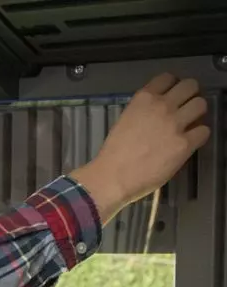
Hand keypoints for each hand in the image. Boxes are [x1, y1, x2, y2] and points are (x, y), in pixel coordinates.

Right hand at [72, 74, 210, 222]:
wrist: (112, 177)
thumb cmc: (113, 154)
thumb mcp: (124, 121)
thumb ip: (143, 111)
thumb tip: (157, 113)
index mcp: (143, 99)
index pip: (168, 78)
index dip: (172, 86)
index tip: (171, 96)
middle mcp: (162, 106)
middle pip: (190, 86)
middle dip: (189, 96)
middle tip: (185, 109)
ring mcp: (175, 124)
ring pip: (201, 105)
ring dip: (197, 114)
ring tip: (189, 125)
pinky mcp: (184, 144)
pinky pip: (204, 131)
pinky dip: (199, 136)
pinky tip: (189, 143)